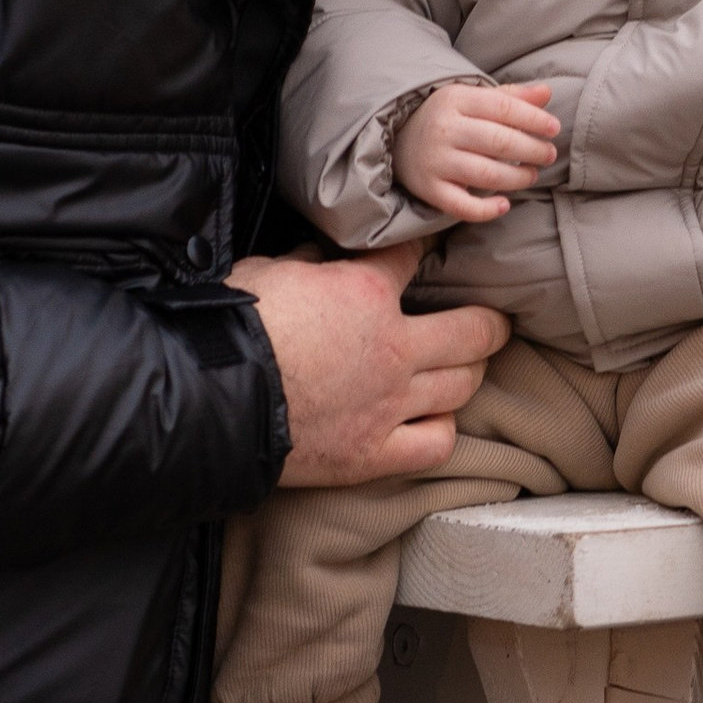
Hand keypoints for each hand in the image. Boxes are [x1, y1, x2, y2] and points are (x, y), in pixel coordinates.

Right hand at [229, 244, 509, 486]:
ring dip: (470, 373)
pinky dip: (441, 430)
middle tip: (494, 320)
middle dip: (490, 322)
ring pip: (463, 385)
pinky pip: (435, 444)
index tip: (432, 248)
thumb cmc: (231, 331)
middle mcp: (393, 347)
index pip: (413, 259)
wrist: (209, 401)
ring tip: (467, 368)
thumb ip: (307, 265)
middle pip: (473, 331)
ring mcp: (390, 404)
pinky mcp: (374, 454)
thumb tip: (319, 260)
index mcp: (365, 293)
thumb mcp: (267, 271)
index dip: (425, 249)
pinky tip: (435, 420)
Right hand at [395, 79, 562, 224]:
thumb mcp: (474, 98)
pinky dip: (486, 210)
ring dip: (517, 178)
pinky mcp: (430, 189)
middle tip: (548, 155)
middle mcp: (444, 130)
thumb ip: (511, 97)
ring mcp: (436, 161)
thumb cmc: (449, 117)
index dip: (534, 119)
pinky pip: (461, 206)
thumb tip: (546, 92)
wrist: (399, 139)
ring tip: (531, 174)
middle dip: (532, 149)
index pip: (503, 108)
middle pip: (499, 142)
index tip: (554, 129)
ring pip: (486, 174)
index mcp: (456, 100)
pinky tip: (505, 204)